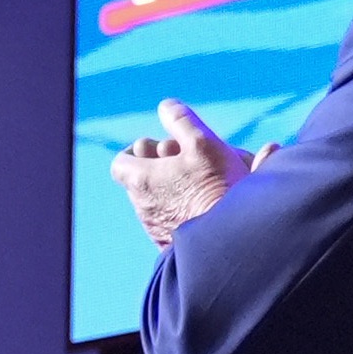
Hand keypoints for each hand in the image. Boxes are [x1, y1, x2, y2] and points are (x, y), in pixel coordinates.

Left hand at [112, 101, 247, 243]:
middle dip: (159, 167)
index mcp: (142, 180)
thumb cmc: (217, 188)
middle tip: (186, 161)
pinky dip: (181, 211)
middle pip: (140, 180)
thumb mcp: (202, 142)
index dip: (136, 151)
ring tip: (200, 183)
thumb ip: (180, 120)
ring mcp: (156, 230)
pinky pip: (169, 224)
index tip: (158, 147)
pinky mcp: (172, 248)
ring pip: (156, 202)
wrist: (232, 241)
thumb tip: (166, 106)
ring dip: (172, 189)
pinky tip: (205, 206)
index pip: (120, 162)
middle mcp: (143, 207)